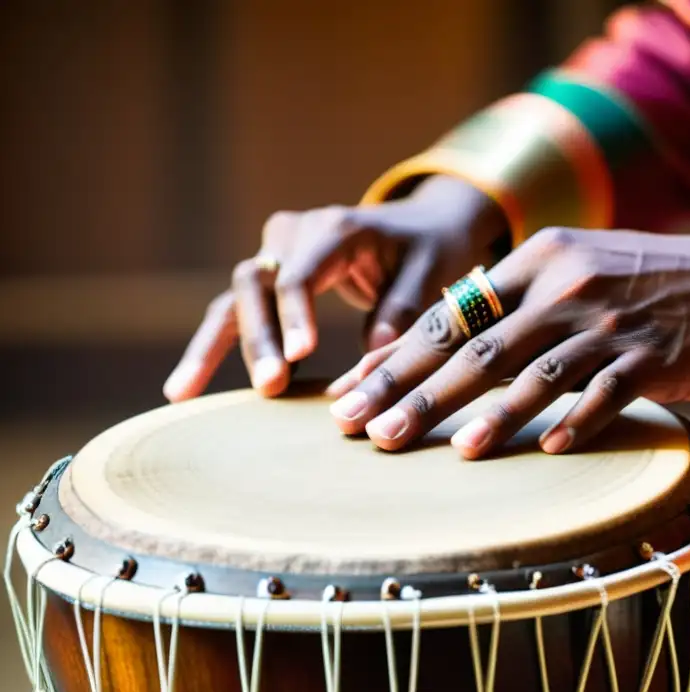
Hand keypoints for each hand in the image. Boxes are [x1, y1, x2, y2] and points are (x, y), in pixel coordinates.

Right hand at [163, 175, 505, 401]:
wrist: (421, 226)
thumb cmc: (431, 249)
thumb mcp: (432, 269)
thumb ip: (405, 306)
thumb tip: (375, 354)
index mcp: (335, 228)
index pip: (301, 272)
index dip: (296, 314)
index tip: (302, 355)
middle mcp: (294, 235)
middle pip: (256, 284)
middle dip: (258, 337)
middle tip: (269, 386)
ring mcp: (275, 256)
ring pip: (233, 299)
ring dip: (214, 346)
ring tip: (182, 392)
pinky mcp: (270, 281)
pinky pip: (234, 314)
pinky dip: (212, 348)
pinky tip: (183, 390)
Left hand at [327, 203, 689, 458]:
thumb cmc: (659, 282)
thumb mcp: (583, 268)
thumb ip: (523, 301)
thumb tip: (456, 342)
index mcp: (540, 259)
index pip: (450, 314)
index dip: (395, 357)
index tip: (351, 394)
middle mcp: (567, 285)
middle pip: (475, 346)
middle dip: (412, 391)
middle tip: (363, 429)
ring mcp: (611, 321)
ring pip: (533, 372)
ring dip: (482, 416)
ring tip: (441, 451)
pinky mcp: (656, 355)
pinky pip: (605, 393)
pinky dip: (573, 422)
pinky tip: (543, 451)